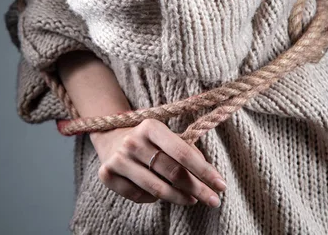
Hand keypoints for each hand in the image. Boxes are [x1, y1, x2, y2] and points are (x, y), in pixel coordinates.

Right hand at [90, 119, 226, 206]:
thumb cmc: (150, 140)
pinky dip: (153, 198)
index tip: (221, 185)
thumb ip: (188, 151)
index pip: (183, 153)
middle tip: (213, 200)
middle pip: (173, 173)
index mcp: (151, 126)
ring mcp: (118, 159)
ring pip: (157, 189)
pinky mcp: (106, 174)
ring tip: (192, 200)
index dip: (204, 172)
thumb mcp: (168, 137)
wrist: (112, 137)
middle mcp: (133, 141)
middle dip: (197, 189)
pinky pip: (138, 196)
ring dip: (180, 198)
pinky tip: (159, 194)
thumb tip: (207, 176)